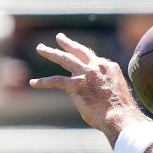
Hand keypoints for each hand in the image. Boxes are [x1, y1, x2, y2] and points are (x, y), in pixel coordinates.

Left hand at [29, 33, 146, 138]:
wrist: (118, 114)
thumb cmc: (119, 109)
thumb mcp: (115, 91)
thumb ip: (104, 86)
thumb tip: (97, 93)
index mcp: (109, 67)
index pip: (94, 60)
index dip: (87, 62)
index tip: (81, 63)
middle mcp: (97, 66)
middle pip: (80, 51)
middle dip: (68, 43)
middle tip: (59, 37)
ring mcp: (85, 73)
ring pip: (65, 59)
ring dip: (51, 53)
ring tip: (41, 48)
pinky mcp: (75, 84)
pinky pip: (56, 80)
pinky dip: (43, 82)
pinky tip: (33, 83)